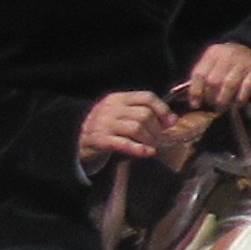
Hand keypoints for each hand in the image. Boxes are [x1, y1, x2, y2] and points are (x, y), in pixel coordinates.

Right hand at [76, 89, 196, 167]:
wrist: (78, 140)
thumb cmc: (108, 127)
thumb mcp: (122, 113)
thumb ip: (144, 112)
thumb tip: (173, 120)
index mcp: (118, 98)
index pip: (147, 97)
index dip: (163, 109)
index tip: (171, 122)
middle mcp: (110, 108)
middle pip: (144, 114)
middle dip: (157, 128)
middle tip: (160, 138)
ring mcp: (104, 123)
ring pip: (137, 128)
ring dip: (150, 139)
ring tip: (152, 145)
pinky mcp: (100, 140)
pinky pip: (124, 143)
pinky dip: (139, 149)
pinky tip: (148, 152)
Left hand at [174, 42, 250, 122]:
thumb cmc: (228, 61)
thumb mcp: (214, 62)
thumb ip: (203, 76)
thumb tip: (189, 96)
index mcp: (212, 54)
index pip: (199, 74)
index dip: (196, 91)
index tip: (196, 104)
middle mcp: (226, 56)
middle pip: (213, 80)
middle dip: (211, 97)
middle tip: (212, 106)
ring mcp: (243, 62)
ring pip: (229, 84)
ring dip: (225, 99)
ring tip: (223, 107)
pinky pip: (247, 85)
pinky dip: (242, 96)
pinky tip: (239, 102)